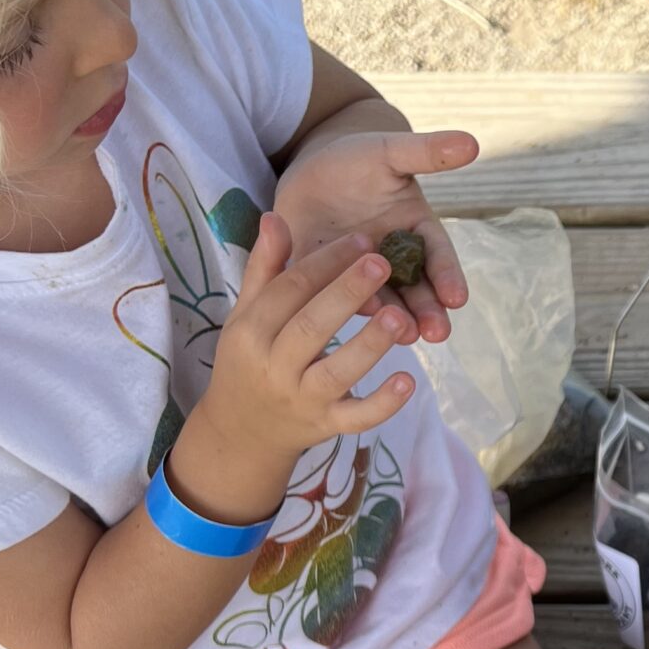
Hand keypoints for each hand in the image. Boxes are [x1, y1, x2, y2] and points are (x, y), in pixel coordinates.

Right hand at [182, 218, 419, 502]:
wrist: (240, 432)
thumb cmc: (249, 359)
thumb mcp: (247, 313)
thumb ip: (265, 268)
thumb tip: (274, 216)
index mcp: (251, 331)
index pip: (289, 291)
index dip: (325, 262)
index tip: (361, 238)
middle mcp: (274, 366)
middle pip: (311, 327)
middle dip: (346, 293)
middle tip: (383, 262)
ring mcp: (302, 399)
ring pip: (337, 372)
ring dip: (369, 345)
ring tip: (400, 316)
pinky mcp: (326, 426)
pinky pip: (356, 418)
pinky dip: (382, 404)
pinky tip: (408, 381)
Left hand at [272, 127, 477, 342]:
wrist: (314, 169)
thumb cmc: (359, 159)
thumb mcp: (391, 152)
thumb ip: (427, 153)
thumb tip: (472, 142)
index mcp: (418, 232)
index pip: (438, 257)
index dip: (449, 276)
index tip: (458, 298)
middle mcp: (395, 261)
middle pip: (417, 290)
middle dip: (428, 311)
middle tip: (438, 334)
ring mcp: (361, 273)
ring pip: (382, 301)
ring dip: (394, 320)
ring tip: (405, 337)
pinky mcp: (326, 278)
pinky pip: (334, 294)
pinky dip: (344, 306)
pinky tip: (354, 319)